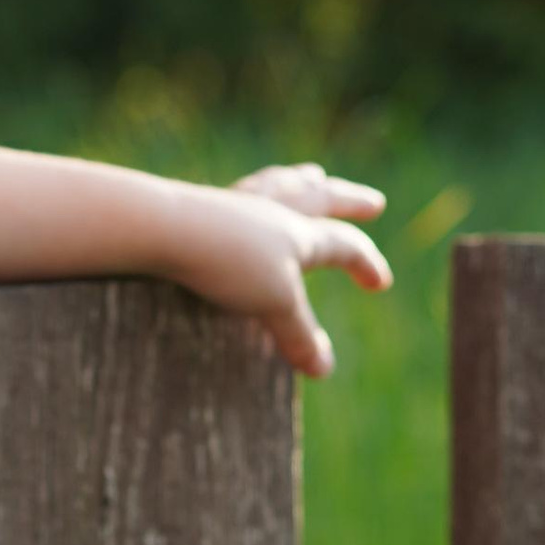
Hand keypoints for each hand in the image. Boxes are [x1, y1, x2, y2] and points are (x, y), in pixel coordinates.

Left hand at [159, 159, 391, 376]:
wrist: (165, 229)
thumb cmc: (226, 264)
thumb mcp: (272, 306)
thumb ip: (299, 335)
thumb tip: (324, 369)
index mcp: (299, 235)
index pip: (343, 247)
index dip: (365, 264)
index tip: (379, 283)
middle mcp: (274, 212)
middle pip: (321, 201)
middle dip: (348, 203)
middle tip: (371, 203)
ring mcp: (239, 205)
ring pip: (282, 187)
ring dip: (303, 183)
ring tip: (313, 175)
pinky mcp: (204, 206)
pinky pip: (243, 192)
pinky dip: (258, 188)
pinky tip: (245, 192)